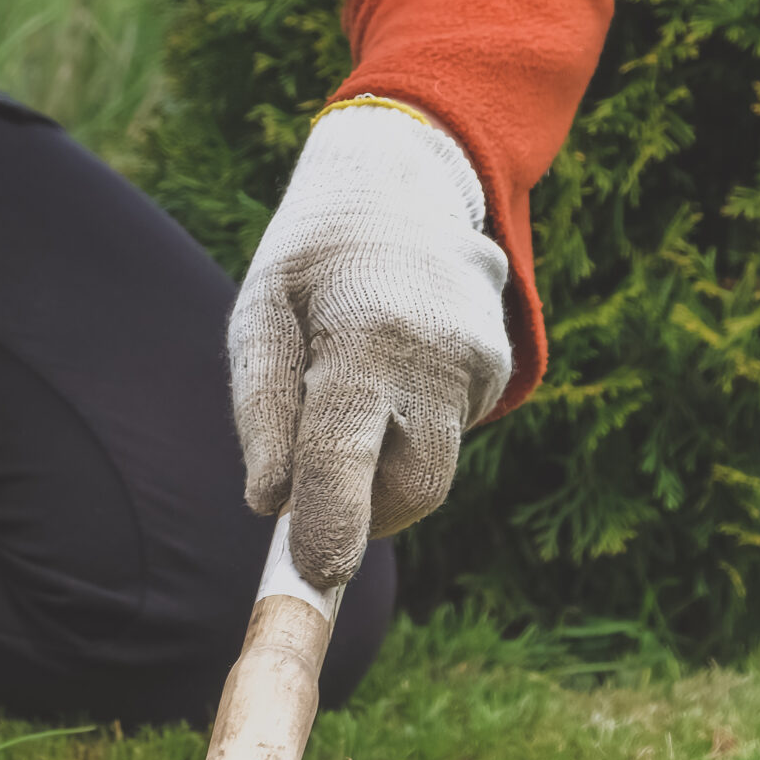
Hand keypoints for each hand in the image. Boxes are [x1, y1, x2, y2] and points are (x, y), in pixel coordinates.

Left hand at [230, 99, 511, 586]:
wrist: (404, 183)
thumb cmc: (312, 261)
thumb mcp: (260, 315)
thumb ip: (262, 412)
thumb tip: (268, 505)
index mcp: (362, 336)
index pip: (344, 453)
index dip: (331, 525)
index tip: (316, 577)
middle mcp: (434, 352)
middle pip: (413, 488)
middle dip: (366, 515)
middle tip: (317, 503)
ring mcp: (480, 361)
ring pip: (433, 468)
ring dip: (387, 465)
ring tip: (352, 391)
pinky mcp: (499, 368)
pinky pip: (449, 434)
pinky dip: (413, 428)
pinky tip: (394, 367)